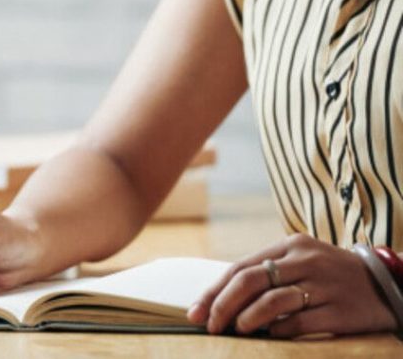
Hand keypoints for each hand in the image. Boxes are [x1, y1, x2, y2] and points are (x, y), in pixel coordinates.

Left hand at [187, 233, 396, 337]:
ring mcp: (324, 284)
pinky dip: (278, 330)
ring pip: (272, 300)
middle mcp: (305, 261)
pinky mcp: (340, 310)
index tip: (196, 311)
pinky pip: (299, 322)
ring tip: (237, 330)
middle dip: (223, 305)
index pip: (241, 267)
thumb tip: (221, 300)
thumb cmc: (330, 276)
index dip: (214, 291)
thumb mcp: (301, 262)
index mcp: (290, 246)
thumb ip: (267, 275)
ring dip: (247, 318)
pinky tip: (270, 335)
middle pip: (251, 280)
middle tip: (211, 325)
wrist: (387, 284)